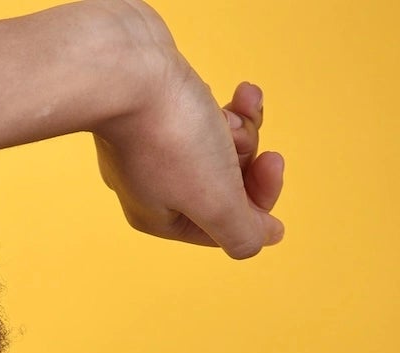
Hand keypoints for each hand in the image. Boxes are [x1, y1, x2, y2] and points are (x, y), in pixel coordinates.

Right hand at [89, 0, 284, 258]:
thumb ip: (243, 231)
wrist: (126, 67)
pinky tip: (241, 92)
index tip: (273, 162)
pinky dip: (229, 107)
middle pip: (222, 184)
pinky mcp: (156, 111)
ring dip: (239, 127)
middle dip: (245, 155)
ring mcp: (150, 147)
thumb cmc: (167, 136)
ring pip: (218, 148)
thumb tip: (265, 239)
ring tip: (234, 107)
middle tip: (242, 133)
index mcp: (161, 219)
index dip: (259, 198)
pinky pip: (204, 117)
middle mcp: (152, 189)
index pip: (225, 225)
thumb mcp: (214, 200)